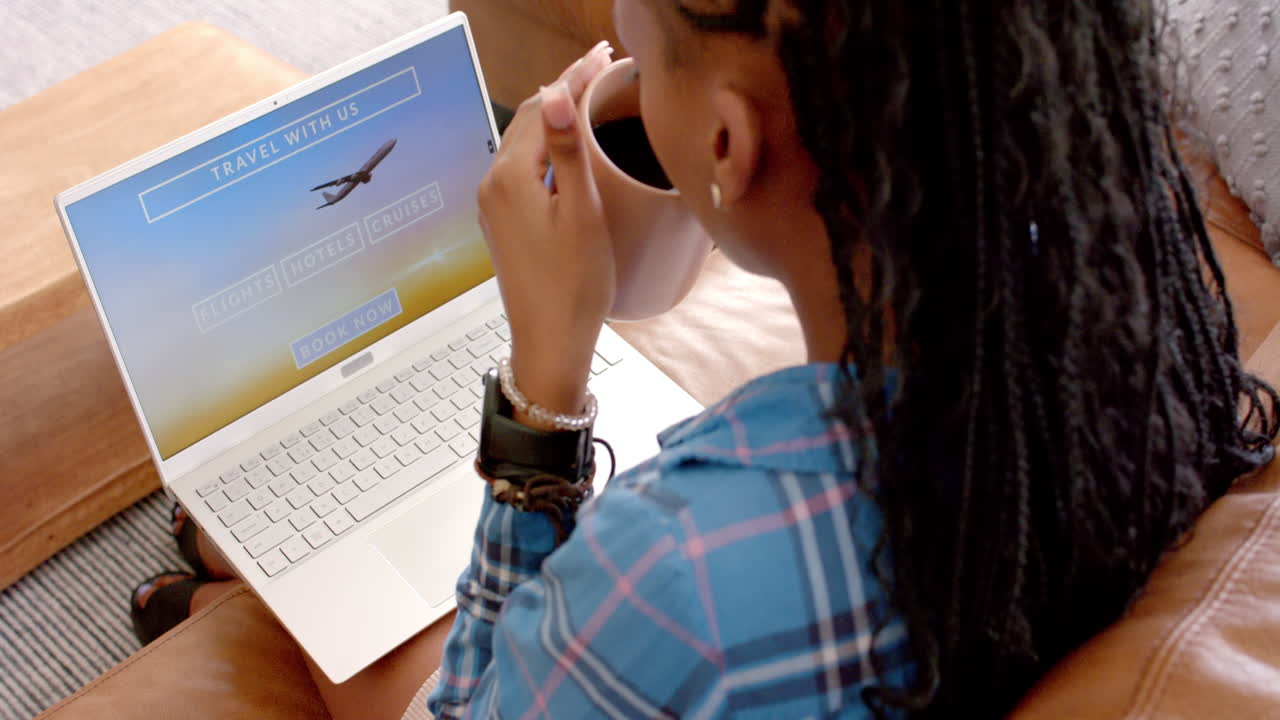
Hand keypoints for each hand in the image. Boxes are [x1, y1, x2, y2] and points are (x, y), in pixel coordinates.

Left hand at [477, 42, 614, 422]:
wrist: (549, 341)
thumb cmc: (573, 286)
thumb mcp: (581, 212)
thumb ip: (569, 151)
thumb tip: (558, 94)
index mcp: (510, 178)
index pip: (546, 109)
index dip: (576, 78)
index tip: (603, 57)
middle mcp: (492, 185)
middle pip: (530, 120)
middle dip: (563, 90)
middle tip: (599, 65)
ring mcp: (494, 205)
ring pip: (524, 142)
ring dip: (553, 116)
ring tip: (585, 95)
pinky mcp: (503, 222)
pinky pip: (521, 167)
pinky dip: (544, 145)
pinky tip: (564, 145)